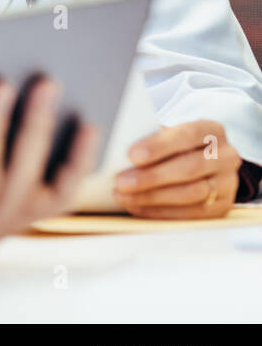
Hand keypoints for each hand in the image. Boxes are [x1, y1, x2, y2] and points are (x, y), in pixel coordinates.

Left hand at [113, 120, 239, 218]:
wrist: (202, 162)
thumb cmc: (175, 145)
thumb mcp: (168, 135)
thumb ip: (150, 139)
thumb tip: (117, 150)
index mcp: (212, 131)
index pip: (187, 135)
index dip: (159, 146)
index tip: (131, 155)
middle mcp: (226, 156)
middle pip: (189, 168)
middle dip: (151, 177)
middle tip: (121, 182)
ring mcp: (228, 183)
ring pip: (190, 193)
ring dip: (153, 197)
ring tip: (124, 196)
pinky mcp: (223, 207)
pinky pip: (191, 214)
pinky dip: (161, 212)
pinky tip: (138, 207)